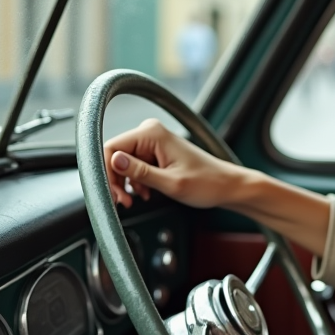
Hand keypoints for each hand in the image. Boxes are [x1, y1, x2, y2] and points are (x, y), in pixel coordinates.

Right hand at [103, 118, 247, 208]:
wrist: (227, 186)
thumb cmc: (207, 183)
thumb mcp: (171, 183)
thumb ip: (140, 172)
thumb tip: (114, 161)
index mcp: (152, 133)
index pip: (110, 148)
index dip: (107, 173)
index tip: (113, 194)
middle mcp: (150, 132)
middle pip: (114, 156)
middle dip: (116, 181)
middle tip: (124, 202)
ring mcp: (153, 142)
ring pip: (122, 163)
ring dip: (126, 184)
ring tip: (137, 200)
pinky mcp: (156, 152)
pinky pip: (134, 166)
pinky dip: (136, 182)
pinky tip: (146, 193)